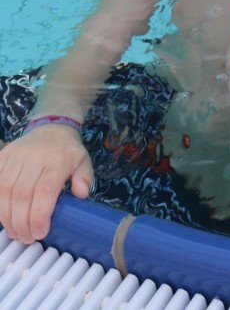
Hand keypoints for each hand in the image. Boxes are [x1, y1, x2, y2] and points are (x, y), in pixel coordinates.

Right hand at [0, 124, 91, 242]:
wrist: (51, 128)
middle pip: (22, 194)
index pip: (45, 191)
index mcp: (58, 160)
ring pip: (4, 190)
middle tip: (26, 238)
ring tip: (15, 232)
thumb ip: (85, 178)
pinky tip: (3, 217)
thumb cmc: (68, 152)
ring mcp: (15, 156)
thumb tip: (82, 194)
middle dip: (22, 221)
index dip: (39, 215)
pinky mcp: (2, 157)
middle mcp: (34, 157)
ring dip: (6, 216)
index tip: (40, 233)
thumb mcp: (84, 162)